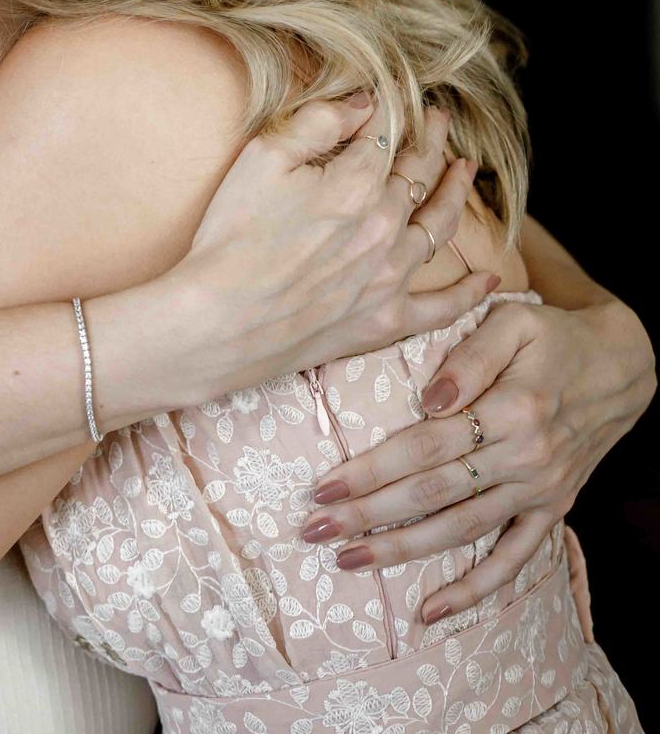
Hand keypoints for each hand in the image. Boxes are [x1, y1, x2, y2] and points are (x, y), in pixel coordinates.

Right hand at [169, 98, 495, 403]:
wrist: (217, 321)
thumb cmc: (231, 236)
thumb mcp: (262, 158)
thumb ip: (317, 122)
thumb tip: (364, 103)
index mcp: (357, 182)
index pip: (386, 135)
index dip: (392, 110)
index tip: (397, 94)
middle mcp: (385, 227)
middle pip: (419, 174)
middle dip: (431, 141)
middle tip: (440, 119)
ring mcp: (391, 277)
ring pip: (439, 227)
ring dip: (456, 193)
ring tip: (464, 169)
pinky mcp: (385, 321)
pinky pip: (443, 307)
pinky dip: (469, 292)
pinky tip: (488, 278)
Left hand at [303, 294, 656, 621]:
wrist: (620, 368)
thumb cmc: (552, 337)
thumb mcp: (513, 323)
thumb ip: (469, 357)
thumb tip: (428, 399)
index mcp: (511, 409)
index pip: (425, 447)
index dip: (372, 469)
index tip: (324, 486)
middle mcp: (525, 458)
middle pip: (432, 494)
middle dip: (368, 515)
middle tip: (314, 529)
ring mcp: (539, 491)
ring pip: (460, 530)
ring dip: (402, 550)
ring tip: (349, 560)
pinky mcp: (551, 510)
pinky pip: (512, 559)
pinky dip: (474, 590)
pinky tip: (432, 611)